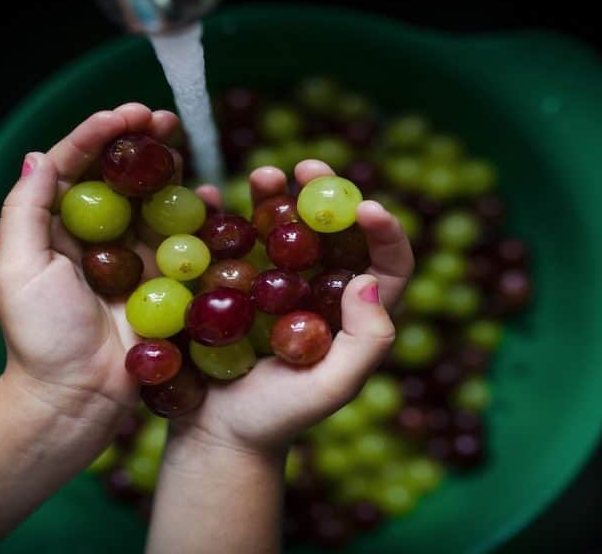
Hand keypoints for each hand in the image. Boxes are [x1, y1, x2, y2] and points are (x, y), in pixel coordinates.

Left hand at [0, 103, 179, 425]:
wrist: (76, 397)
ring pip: (154, 199)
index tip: (127, 114)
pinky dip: (197, 215)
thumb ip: (25, 210)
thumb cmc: (39, 336)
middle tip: (164, 119)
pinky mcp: (163, 282)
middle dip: (141, 142)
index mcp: (56, 227)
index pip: (77, 165)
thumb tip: (38, 155)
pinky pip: (183, 240)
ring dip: (169, 168)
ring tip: (183, 146)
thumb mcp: (16, 268)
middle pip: (121, 175)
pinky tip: (207, 195)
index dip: (100, 134)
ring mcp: (132, 258)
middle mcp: (96, 236)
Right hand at [170, 159, 414, 454]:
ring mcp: (274, 285)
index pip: (386, 265)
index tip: (367, 207)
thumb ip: (366, 341)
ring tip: (265, 175)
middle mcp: (318, 291)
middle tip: (308, 166)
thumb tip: (367, 280)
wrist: (215, 435)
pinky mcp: (232, 285)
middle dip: (325, 193)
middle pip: (332, 232)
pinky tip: (215, 194)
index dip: (386, 232)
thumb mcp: (332, 388)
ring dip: (277, 195)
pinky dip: (226, 215)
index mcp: (353, 314)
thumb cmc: (278, 419)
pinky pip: (235, 241)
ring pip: (285, 228)